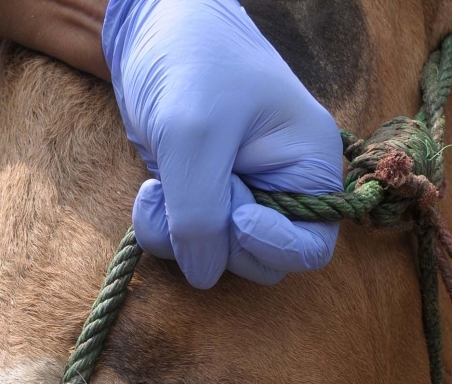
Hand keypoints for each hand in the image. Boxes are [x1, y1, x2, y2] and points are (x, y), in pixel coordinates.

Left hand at [103, 0, 343, 286]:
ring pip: (219, 259)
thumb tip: (204, 273)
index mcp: (308, 167)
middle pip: (260, 262)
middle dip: (218, 240)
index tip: (237, 219)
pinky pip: (187, 245)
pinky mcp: (204, 202)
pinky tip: (151, 190)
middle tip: (193, 188)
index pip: (310, 249)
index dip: (273, 248)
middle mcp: (281, 191)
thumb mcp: (194, 136)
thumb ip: (201, 213)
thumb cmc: (191, 64)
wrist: (152, 32)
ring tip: (160, 187)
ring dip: (180, 238)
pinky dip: (163, 230)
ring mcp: (241, 200)